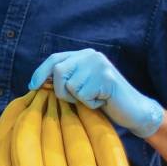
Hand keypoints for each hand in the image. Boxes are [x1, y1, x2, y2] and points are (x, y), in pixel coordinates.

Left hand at [29, 49, 164, 137]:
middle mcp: (91, 55)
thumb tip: (39, 82)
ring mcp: (99, 65)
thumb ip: (66, 80)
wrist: (134, 110)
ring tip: (94, 99)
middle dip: (61, 91)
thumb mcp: (82, 86)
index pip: (55, 58)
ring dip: (78, 100)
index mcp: (84, 55)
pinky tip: (103, 102)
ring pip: (70, 85)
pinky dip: (90, 105)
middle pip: (58, 70)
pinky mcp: (106, 78)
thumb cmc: (105, 101)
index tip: (32, 86)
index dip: (40, 72)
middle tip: (76, 100)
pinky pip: (83, 95)